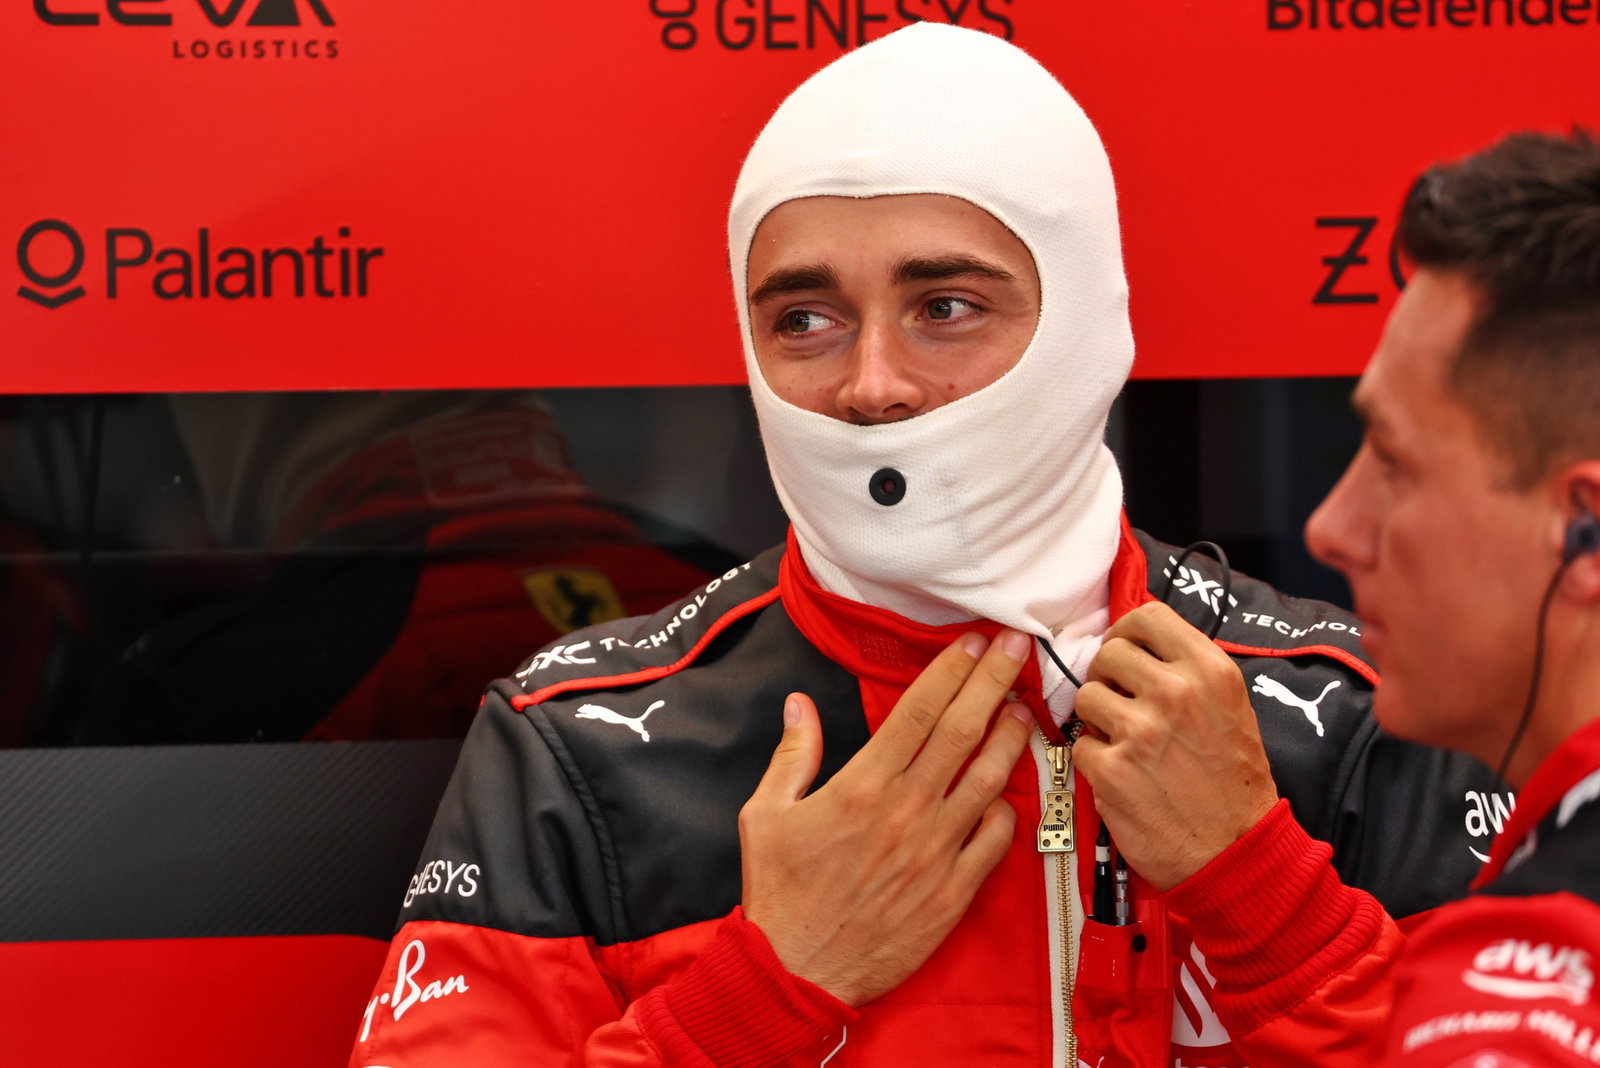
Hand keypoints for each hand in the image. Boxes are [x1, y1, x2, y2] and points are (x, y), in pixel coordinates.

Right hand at [738, 630, 1034, 1006]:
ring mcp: (936, 851)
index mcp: (862, 785)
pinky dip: (1007, 808)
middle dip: (994, 681)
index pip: (918, 711)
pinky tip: (1008, 791)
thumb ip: (792, 755)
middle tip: (1015, 648)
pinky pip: (996, 839)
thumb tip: (799, 705)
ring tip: (1024, 708)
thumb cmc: (779, 892)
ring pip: (989, 779)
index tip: (972, 643)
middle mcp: (907, 811)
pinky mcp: (953, 891)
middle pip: (962, 730)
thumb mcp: (766, 814)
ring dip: (1011, 737)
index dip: (951, 670)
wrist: (797, 971)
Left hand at [1073, 601, 1276, 890]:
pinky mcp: (1110, 768)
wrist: (1237, 852)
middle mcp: (1176, 692)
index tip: (1124, 652)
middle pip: (1109, 653)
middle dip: (1108, 677)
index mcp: (1209, 671)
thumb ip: (1187, 672)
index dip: (1126, 632)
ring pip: (1086, 695)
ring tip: (1123, 741)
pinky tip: (1122, 775)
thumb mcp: (1231, 709)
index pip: (1147, 617)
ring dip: (1097, 717)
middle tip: (1121, 703)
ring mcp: (1140, 730)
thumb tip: (1137, 645)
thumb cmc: (1233, 782)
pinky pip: (1080, 742)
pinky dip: (1095, 759)